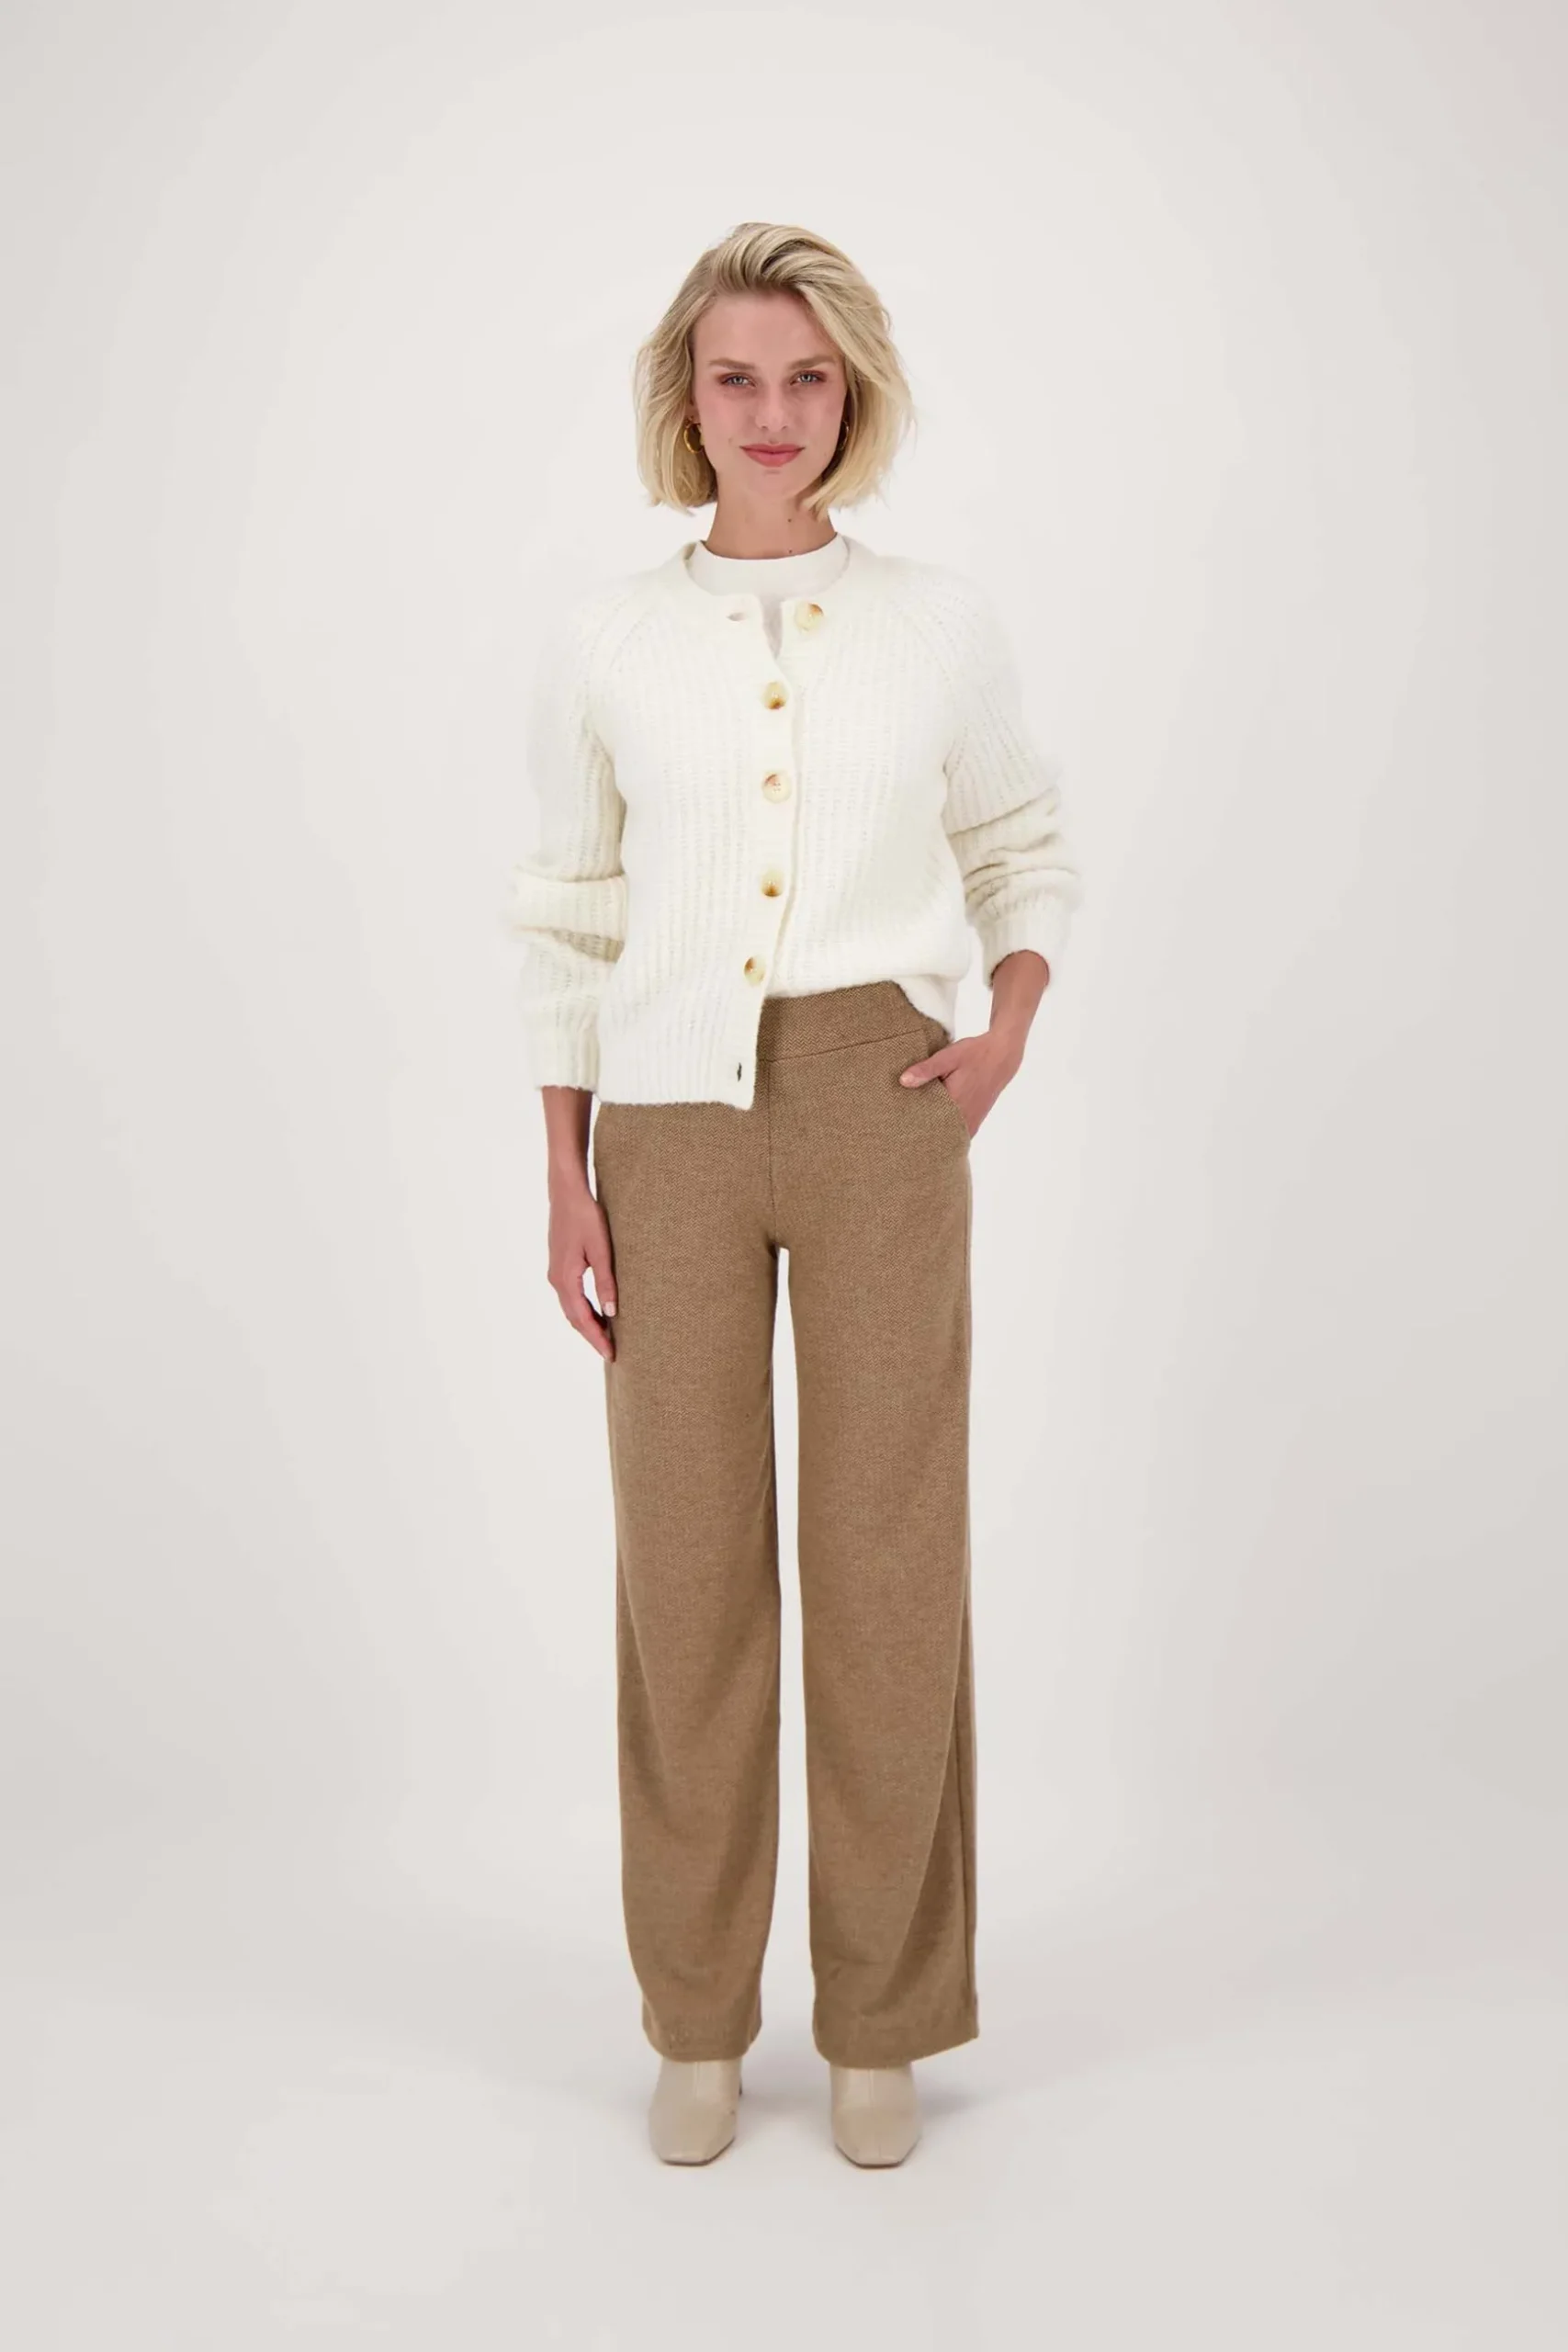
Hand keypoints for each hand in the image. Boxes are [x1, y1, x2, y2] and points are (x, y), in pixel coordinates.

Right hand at [547, 1179, 617, 1359]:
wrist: (566, 1193)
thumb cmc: (586, 1217)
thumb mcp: (601, 1250)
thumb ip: (606, 1282)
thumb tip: (611, 1314)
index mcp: (565, 1279)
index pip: (582, 1318)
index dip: (597, 1338)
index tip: (611, 1354)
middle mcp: (556, 1280)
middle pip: (574, 1318)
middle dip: (592, 1336)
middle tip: (612, 1352)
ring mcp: (555, 1273)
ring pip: (571, 1308)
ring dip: (587, 1323)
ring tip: (608, 1335)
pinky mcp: (559, 1266)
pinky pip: (571, 1297)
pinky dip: (583, 1309)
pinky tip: (598, 1311)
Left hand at [898, 1026, 1021, 1138]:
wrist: (1002, 1057)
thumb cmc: (975, 1054)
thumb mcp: (948, 1057)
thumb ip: (926, 1070)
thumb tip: (903, 1081)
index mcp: (954, 1104)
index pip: (926, 1124)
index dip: (911, 1126)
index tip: (897, 1127)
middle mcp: (964, 1118)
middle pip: (936, 1134)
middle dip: (921, 1132)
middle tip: (902, 1130)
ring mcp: (971, 1122)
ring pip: (948, 1136)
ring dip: (934, 1132)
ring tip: (915, 1129)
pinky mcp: (975, 1120)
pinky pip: (957, 1133)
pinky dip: (946, 1131)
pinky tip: (935, 1125)